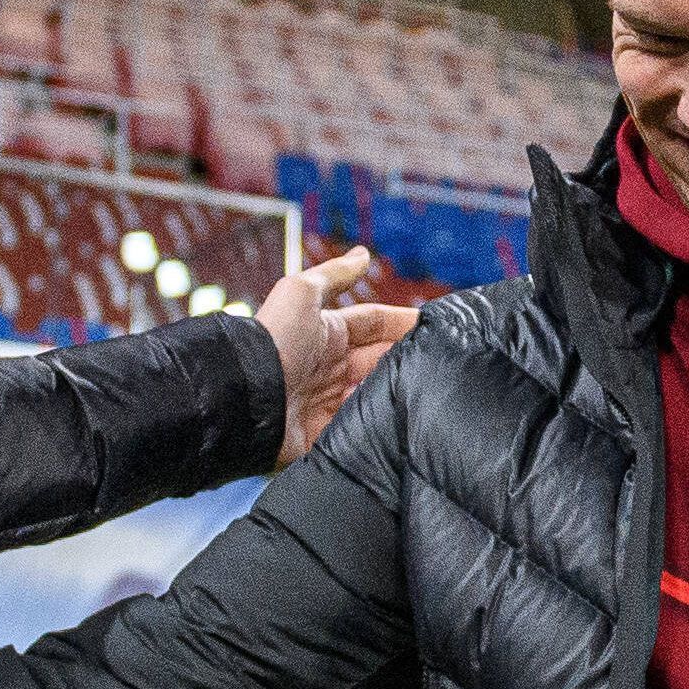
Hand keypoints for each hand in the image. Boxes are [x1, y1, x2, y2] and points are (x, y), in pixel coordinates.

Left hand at [255, 245, 421, 466]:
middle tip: (444, 359)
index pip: (376, 323)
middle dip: (409, 358)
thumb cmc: (271, 340)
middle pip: (382, 360)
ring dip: (399, 391)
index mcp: (328, 332)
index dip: (405, 322)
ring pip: (378, 395)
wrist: (244, 397)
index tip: (439, 326)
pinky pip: (362, 430)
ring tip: (432, 389)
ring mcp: (329, 401)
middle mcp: (331, 366)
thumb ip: (334, 275)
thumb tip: (363, 253)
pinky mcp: (325, 435)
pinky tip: (404, 419)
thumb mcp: (301, 294)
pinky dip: (380, 424)